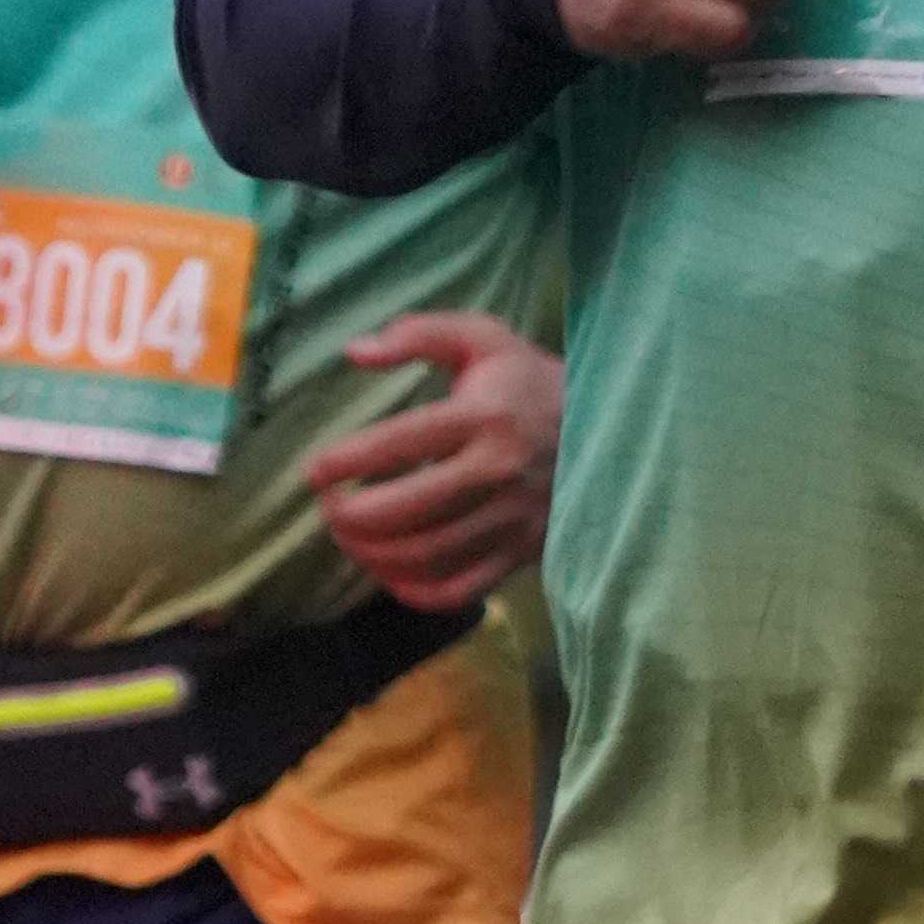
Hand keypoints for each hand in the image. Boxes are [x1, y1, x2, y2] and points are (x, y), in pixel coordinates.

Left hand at [304, 314, 562, 609]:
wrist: (607, 429)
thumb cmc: (526, 382)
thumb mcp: (481, 338)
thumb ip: (418, 333)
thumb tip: (355, 351)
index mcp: (484, 416)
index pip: (401, 442)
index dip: (347, 461)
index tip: (316, 470)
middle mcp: (499, 471)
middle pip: (406, 510)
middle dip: (350, 516)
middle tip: (329, 508)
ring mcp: (512, 519)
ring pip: (426, 554)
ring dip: (372, 554)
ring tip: (349, 537)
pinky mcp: (520, 553)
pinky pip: (458, 589)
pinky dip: (413, 590)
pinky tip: (389, 571)